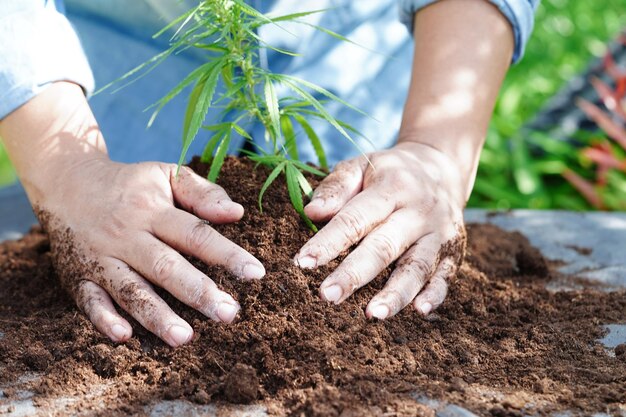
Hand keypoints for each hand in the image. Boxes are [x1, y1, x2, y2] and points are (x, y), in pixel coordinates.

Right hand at [37, 159, 264, 346]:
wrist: (66, 182)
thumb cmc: (130, 184)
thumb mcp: (165, 174)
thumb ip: (201, 193)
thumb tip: (237, 213)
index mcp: (153, 211)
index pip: (195, 234)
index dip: (226, 254)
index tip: (256, 274)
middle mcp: (127, 236)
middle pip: (166, 267)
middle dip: (198, 292)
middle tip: (229, 314)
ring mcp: (101, 259)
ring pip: (130, 290)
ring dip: (156, 316)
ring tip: (184, 338)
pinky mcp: (78, 277)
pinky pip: (89, 301)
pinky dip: (104, 319)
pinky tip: (125, 337)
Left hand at [294, 142, 466, 318]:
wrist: (441, 168)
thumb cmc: (388, 173)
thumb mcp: (362, 166)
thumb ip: (336, 187)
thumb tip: (312, 212)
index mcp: (391, 188)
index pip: (355, 218)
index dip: (328, 242)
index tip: (302, 263)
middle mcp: (418, 212)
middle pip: (384, 246)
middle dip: (355, 273)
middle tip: (327, 296)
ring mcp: (439, 234)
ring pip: (417, 267)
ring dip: (395, 293)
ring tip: (372, 315)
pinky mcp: (453, 251)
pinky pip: (445, 276)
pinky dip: (434, 295)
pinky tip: (419, 312)